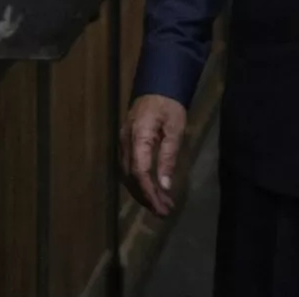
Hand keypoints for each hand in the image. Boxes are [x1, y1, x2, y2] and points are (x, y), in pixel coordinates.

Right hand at [121, 94, 188, 216]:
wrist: (157, 84)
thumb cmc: (169, 105)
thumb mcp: (175, 129)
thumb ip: (168, 156)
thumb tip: (165, 185)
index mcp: (137, 137)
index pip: (139, 172)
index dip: (148, 193)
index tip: (161, 208)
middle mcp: (125, 142)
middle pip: (131, 177)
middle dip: (147, 197)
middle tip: (164, 212)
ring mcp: (123, 142)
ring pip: (128, 175)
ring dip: (143, 192)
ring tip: (161, 205)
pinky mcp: (126, 143)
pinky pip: (129, 168)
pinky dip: (140, 182)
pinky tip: (152, 189)